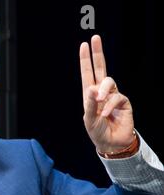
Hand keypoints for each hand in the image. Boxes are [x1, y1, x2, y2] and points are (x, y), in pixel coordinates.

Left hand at [79, 35, 134, 152]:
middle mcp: (102, 92)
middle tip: (95, 38)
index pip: (88, 73)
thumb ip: (89, 105)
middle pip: (101, 68)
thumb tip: (92, 89)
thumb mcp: (88, 119)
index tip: (84, 45)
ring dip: (103, 89)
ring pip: (109, 81)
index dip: (86, 60)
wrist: (110, 143)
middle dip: (98, 53)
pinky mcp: (123, 102)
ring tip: (98, 100)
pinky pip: (116, 97)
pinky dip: (109, 106)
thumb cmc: (97, 131)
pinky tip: (105, 114)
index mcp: (90, 94)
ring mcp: (113, 95)